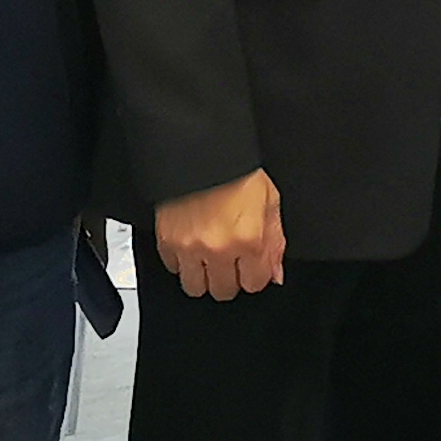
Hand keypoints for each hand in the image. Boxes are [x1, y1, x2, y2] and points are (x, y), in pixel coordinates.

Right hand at [156, 169, 284, 300]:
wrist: (203, 150)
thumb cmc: (238, 170)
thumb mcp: (270, 201)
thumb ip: (274, 242)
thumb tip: (274, 273)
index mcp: (249, 239)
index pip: (254, 284)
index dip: (254, 275)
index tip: (250, 267)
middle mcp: (219, 248)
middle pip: (223, 291)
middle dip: (229, 279)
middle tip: (229, 262)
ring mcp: (190, 247)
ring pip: (194, 287)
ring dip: (203, 276)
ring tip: (208, 259)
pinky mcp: (166, 240)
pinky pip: (172, 267)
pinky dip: (181, 261)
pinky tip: (190, 246)